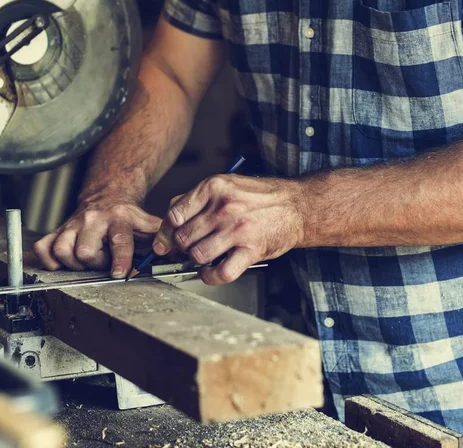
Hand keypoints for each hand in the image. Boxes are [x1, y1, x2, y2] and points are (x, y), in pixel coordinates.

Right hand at [33, 198, 160, 277]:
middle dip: (94, 263)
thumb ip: (164, 238)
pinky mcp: (57, 229)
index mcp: (118, 219)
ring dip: (73, 263)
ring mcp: (72, 224)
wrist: (107, 196)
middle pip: (83, 250)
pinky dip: (49, 260)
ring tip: (88, 260)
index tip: (120, 273)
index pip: (119, 240)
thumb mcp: (148, 223)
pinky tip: (64, 261)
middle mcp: (92, 220)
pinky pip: (44, 248)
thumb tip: (181, 253)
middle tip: (103, 261)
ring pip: (61, 250)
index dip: (119, 258)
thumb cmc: (127, 217)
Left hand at [152, 175, 303, 284]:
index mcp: (213, 187)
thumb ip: (196, 199)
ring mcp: (238, 229)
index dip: (165, 232)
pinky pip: (220, 272)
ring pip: (197, 255)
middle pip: (183, 237)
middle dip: (181, 248)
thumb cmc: (260, 197)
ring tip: (202, 258)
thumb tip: (169, 222)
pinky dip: (210, 277)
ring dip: (195, 261)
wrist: (297, 206)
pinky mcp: (251, 250)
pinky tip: (211, 272)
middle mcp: (224, 207)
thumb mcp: (226, 185)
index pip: (174, 215)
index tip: (165, 242)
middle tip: (187, 250)